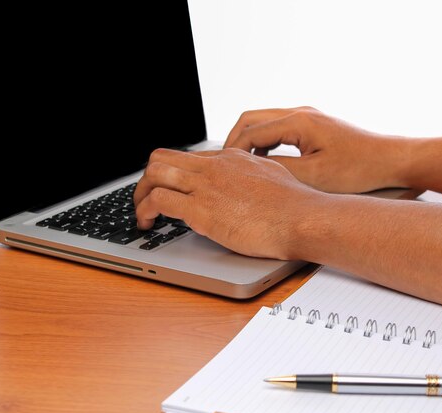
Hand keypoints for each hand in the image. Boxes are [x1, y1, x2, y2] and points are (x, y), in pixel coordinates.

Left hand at [133, 148, 324, 258]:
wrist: (301, 218)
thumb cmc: (294, 205)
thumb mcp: (271, 178)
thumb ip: (251, 178)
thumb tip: (244, 186)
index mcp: (232, 158)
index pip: (189, 158)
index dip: (173, 174)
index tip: (170, 189)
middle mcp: (214, 166)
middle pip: (163, 158)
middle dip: (148, 178)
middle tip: (146, 198)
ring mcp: (206, 185)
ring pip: (154, 173)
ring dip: (139, 194)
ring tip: (141, 214)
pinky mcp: (201, 209)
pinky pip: (158, 201)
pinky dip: (144, 211)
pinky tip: (147, 225)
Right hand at [224, 107, 410, 192]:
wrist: (390, 160)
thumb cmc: (360, 168)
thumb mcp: (315, 176)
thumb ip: (279, 170)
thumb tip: (251, 169)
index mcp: (298, 121)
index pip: (250, 132)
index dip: (231, 151)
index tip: (222, 169)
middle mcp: (301, 113)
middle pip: (251, 119)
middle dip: (235, 141)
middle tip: (226, 165)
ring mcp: (308, 117)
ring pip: (264, 122)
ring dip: (250, 141)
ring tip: (242, 166)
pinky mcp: (314, 125)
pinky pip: (279, 128)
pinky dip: (266, 142)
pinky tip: (267, 163)